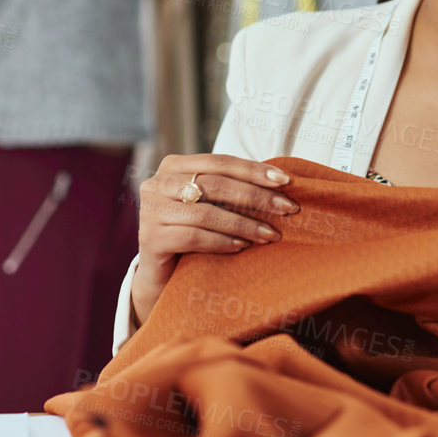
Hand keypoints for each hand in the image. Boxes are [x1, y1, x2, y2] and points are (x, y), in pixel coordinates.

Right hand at [130, 153, 299, 326]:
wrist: (161, 275)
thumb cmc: (192, 232)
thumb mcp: (209, 204)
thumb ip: (229, 189)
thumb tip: (280, 182)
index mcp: (173, 166)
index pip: (219, 162)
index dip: (253, 170)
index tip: (286, 181)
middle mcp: (156, 184)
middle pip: (214, 184)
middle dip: (255, 196)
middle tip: (287, 209)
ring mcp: (150, 211)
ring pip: (206, 213)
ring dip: (244, 224)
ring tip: (270, 234)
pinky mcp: (151, 239)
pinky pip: (193, 237)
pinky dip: (222, 241)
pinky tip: (242, 247)